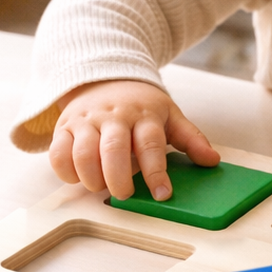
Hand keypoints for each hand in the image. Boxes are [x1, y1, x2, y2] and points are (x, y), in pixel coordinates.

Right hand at [48, 79, 218, 201]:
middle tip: (125, 195)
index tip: (163, 194)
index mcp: (145, 115)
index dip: (156, 173)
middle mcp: (115, 117)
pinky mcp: (65, 127)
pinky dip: (66, 172)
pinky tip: (79, 178)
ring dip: (92, 178)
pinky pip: (58, 153)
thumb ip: (191, 139)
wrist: (105, 77)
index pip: (151, 145)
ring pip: (83, 153)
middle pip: (114, 150)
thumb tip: (212, 161)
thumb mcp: (170, 115)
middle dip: (119, 179)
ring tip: (102, 187)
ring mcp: (87, 121)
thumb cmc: (141, 104)